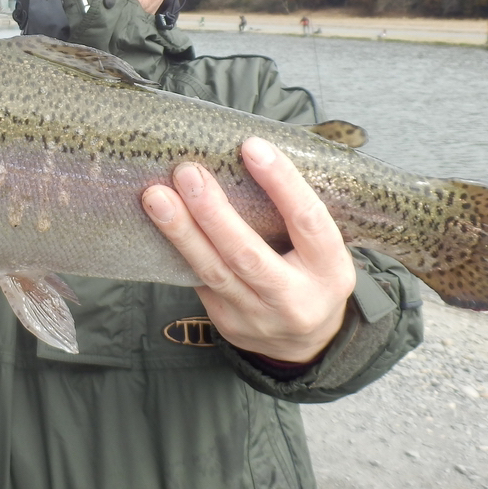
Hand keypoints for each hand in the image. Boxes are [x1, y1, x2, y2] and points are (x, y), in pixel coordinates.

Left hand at [141, 137, 356, 363]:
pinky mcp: (228, 323)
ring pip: (213, 271)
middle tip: (187, 173)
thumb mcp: (323, 248)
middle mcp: (295, 298)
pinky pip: (199, 281)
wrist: (306, 342)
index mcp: (330, 270)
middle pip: (247, 253)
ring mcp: (258, 317)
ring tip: (156, 197)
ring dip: (181, 231)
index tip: (251, 147)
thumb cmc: (312, 274)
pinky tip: (160, 223)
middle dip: (212, 211)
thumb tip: (248, 153)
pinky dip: (179, 249)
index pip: (307, 221)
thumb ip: (294, 212)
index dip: (281, 183)